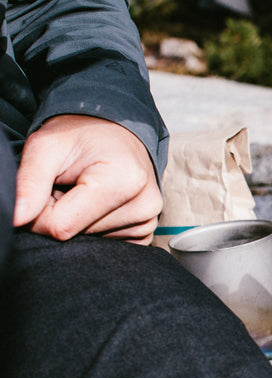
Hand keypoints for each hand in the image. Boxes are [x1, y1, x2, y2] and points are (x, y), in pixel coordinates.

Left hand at [13, 115, 162, 243]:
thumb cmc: (81, 136)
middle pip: (78, 236)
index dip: (42, 211)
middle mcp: (144, 205)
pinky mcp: (147, 231)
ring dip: (79, 221)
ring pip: (91, 243)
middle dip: (63, 214)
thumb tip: (16, 219)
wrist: (114, 131)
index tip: (48, 187)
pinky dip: (95, 229)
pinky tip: (99, 205)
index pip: (61, 227)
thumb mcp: (46, 147)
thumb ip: (28, 183)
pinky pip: (108, 245)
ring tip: (85, 191)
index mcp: (123, 182)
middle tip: (70, 185)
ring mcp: (149, 220)